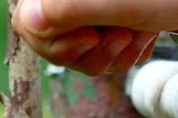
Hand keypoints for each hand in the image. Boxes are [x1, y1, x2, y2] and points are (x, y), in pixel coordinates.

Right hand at [11, 0, 177, 74]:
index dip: (57, 40)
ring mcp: (100, 8)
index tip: (92, 37)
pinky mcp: (119, 20)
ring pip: (85, 52)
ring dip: (115, 52)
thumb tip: (31, 19)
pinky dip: (127, 54)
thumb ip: (72, 8)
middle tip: (123, 33)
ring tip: (139, 33)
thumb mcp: (123, 3)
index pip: (31, 21)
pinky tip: (146, 37)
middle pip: (56, 41)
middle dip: (93, 49)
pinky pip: (108, 53)